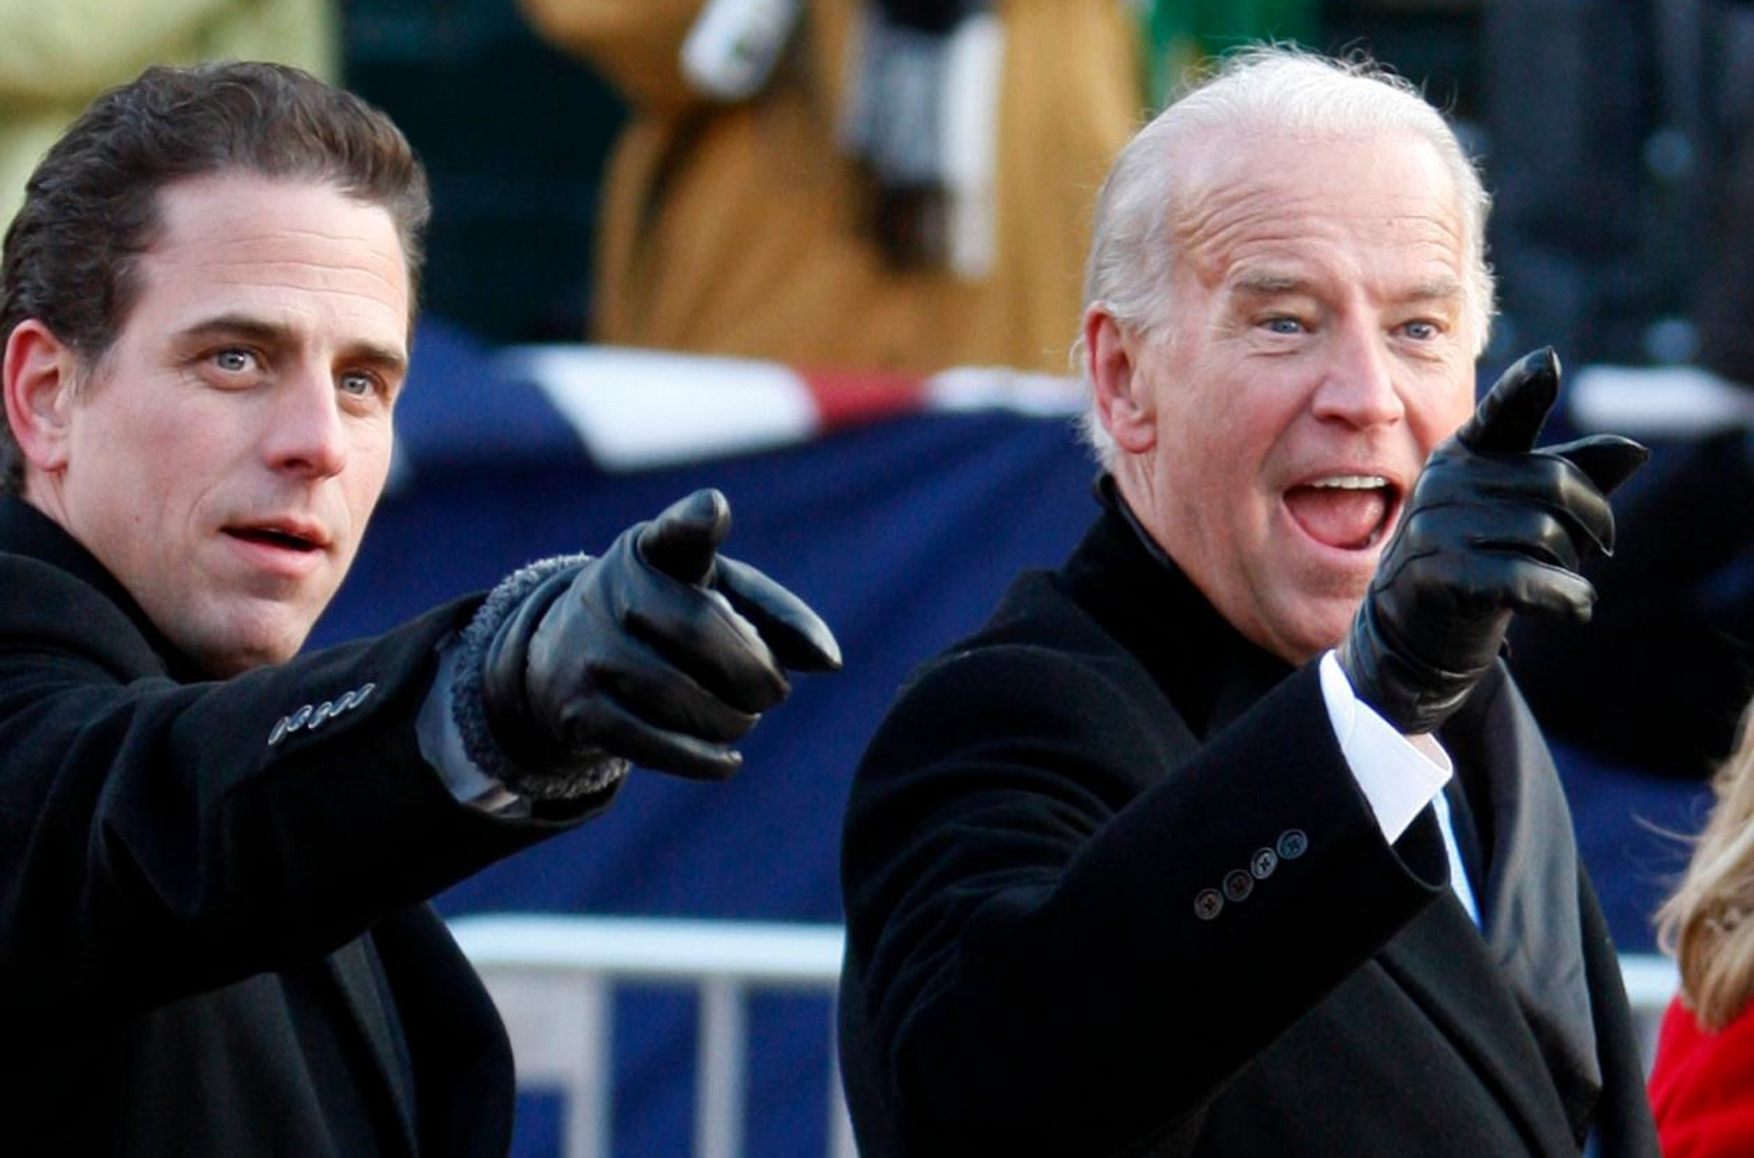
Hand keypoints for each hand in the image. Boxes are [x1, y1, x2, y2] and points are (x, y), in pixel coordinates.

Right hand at [482, 489, 840, 779]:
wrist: (566, 659)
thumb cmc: (667, 615)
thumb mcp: (715, 594)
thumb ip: (774, 614)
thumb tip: (829, 661)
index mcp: (651, 549)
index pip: (674, 530)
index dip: (694, 521)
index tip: (714, 511)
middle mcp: (610, 591)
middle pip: (696, 632)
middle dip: (752, 673)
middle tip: (774, 692)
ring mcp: (587, 651)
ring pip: (675, 695)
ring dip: (729, 719)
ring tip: (743, 718)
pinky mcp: (578, 711)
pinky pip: (649, 742)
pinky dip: (701, 758)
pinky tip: (727, 759)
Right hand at [1339, 348, 1647, 733]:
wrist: (1410, 634)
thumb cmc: (1476, 561)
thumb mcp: (1517, 513)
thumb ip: (1572, 477)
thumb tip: (1635, 450)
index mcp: (1463, 455)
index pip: (1501, 413)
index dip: (1525, 387)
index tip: (1547, 364)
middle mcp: (1445, 481)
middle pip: (1555, 484)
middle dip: (1592, 522)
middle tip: (1594, 550)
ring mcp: (1436, 527)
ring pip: (1547, 533)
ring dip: (1573, 567)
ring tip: (1559, 583)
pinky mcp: (1441, 575)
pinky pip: (1529, 577)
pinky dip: (1568, 598)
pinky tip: (1576, 608)